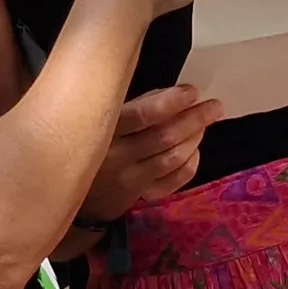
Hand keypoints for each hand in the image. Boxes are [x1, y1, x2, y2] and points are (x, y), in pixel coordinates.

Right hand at [83, 85, 217, 221]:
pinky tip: (194, 151)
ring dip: (194, 138)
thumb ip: (135, 106)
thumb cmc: (92, 144)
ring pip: (173, 158)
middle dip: (195, 119)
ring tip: (204, 124)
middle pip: (164, 137)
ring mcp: (130, 180)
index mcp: (105, 131)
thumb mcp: (104, 119)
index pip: (143, 116)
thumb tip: (172, 94)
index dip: (172, 102)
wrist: (73, 191)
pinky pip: (173, 181)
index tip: (191, 92)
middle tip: (214, 107)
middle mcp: (117, 157)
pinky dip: (190, 164)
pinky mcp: (140, 196)